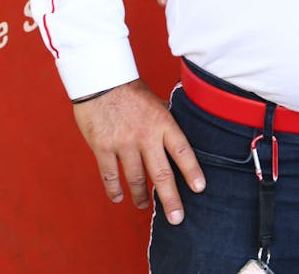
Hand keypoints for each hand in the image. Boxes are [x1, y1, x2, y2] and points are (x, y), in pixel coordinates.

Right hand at [73, 79, 204, 218]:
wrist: (99, 80)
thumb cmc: (130, 90)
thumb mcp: (156, 101)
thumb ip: (166, 121)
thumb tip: (180, 135)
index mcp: (162, 123)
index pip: (182, 151)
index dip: (192, 171)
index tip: (199, 189)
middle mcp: (145, 136)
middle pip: (161, 174)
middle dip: (170, 199)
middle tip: (176, 219)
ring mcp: (123, 143)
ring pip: (135, 178)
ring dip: (141, 196)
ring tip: (145, 205)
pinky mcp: (102, 147)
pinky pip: (110, 175)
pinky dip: (114, 189)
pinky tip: (119, 198)